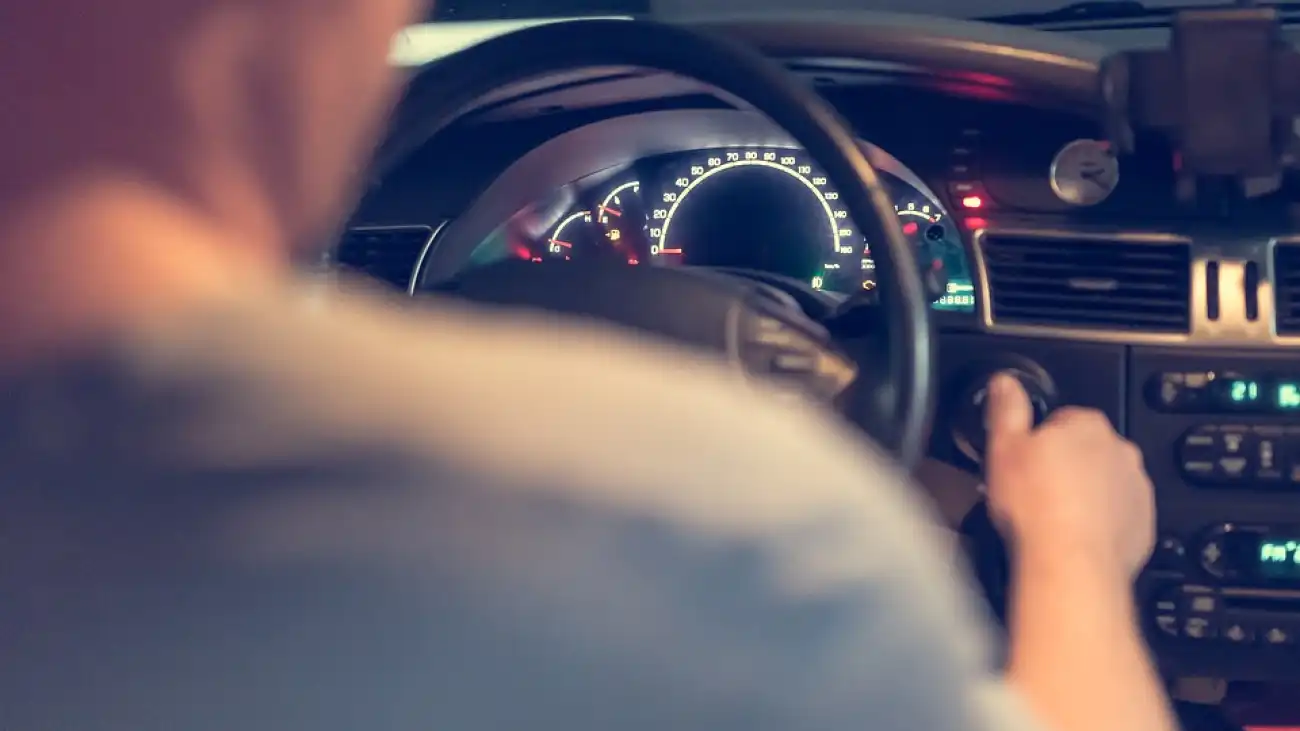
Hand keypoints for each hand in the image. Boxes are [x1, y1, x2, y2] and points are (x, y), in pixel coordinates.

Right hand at [983, 373, 1154, 578]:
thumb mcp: (1003, 448)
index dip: (1038, 442)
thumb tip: (1005, 382)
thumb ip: (1007, 408)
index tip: (1025, 462)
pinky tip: (1072, 535)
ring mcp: (1135, 489)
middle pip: (1085, 452)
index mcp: (1087, 426)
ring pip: (1103, 484)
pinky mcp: (1142, 524)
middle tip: (1034, 491)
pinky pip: (1117, 516)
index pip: (1062, 420)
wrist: (1070, 563)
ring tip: (1052, 517)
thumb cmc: (1037, 508)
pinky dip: (1099, 523)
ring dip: (1083, 495)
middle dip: (1063, 468)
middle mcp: (1120, 452)